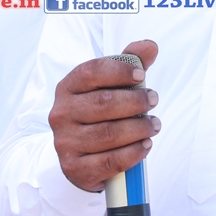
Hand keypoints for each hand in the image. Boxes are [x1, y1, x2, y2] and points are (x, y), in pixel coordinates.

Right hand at [50, 40, 159, 191]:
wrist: (79, 153)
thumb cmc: (98, 112)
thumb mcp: (110, 84)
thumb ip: (130, 62)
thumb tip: (150, 47)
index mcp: (67, 87)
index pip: (92, 72)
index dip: (119, 71)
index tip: (141, 75)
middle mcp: (61, 114)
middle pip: (104, 103)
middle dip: (135, 101)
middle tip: (153, 100)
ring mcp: (65, 142)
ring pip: (109, 134)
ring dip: (138, 128)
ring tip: (154, 124)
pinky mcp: (76, 168)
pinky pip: (110, 161)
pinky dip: (133, 153)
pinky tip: (145, 144)